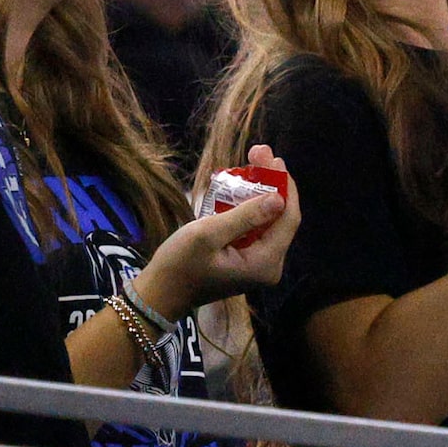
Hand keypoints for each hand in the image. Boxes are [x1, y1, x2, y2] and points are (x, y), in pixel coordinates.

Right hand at [134, 147, 298, 320]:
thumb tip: (279, 197)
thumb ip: (246, 216)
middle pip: (280, 217)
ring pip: (268, 220)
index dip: (286, 187)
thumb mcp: (208, 234)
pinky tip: (240, 185)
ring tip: (249, 162)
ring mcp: (258, 264)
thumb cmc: (178, 264)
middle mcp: (269, 266)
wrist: (159, 293)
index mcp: (265, 263)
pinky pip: (255, 228)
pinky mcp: (246, 260)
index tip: (275, 160)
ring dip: (260, 192)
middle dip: (272, 184)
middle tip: (258, 153)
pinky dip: (248, 206)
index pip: (289, 219)